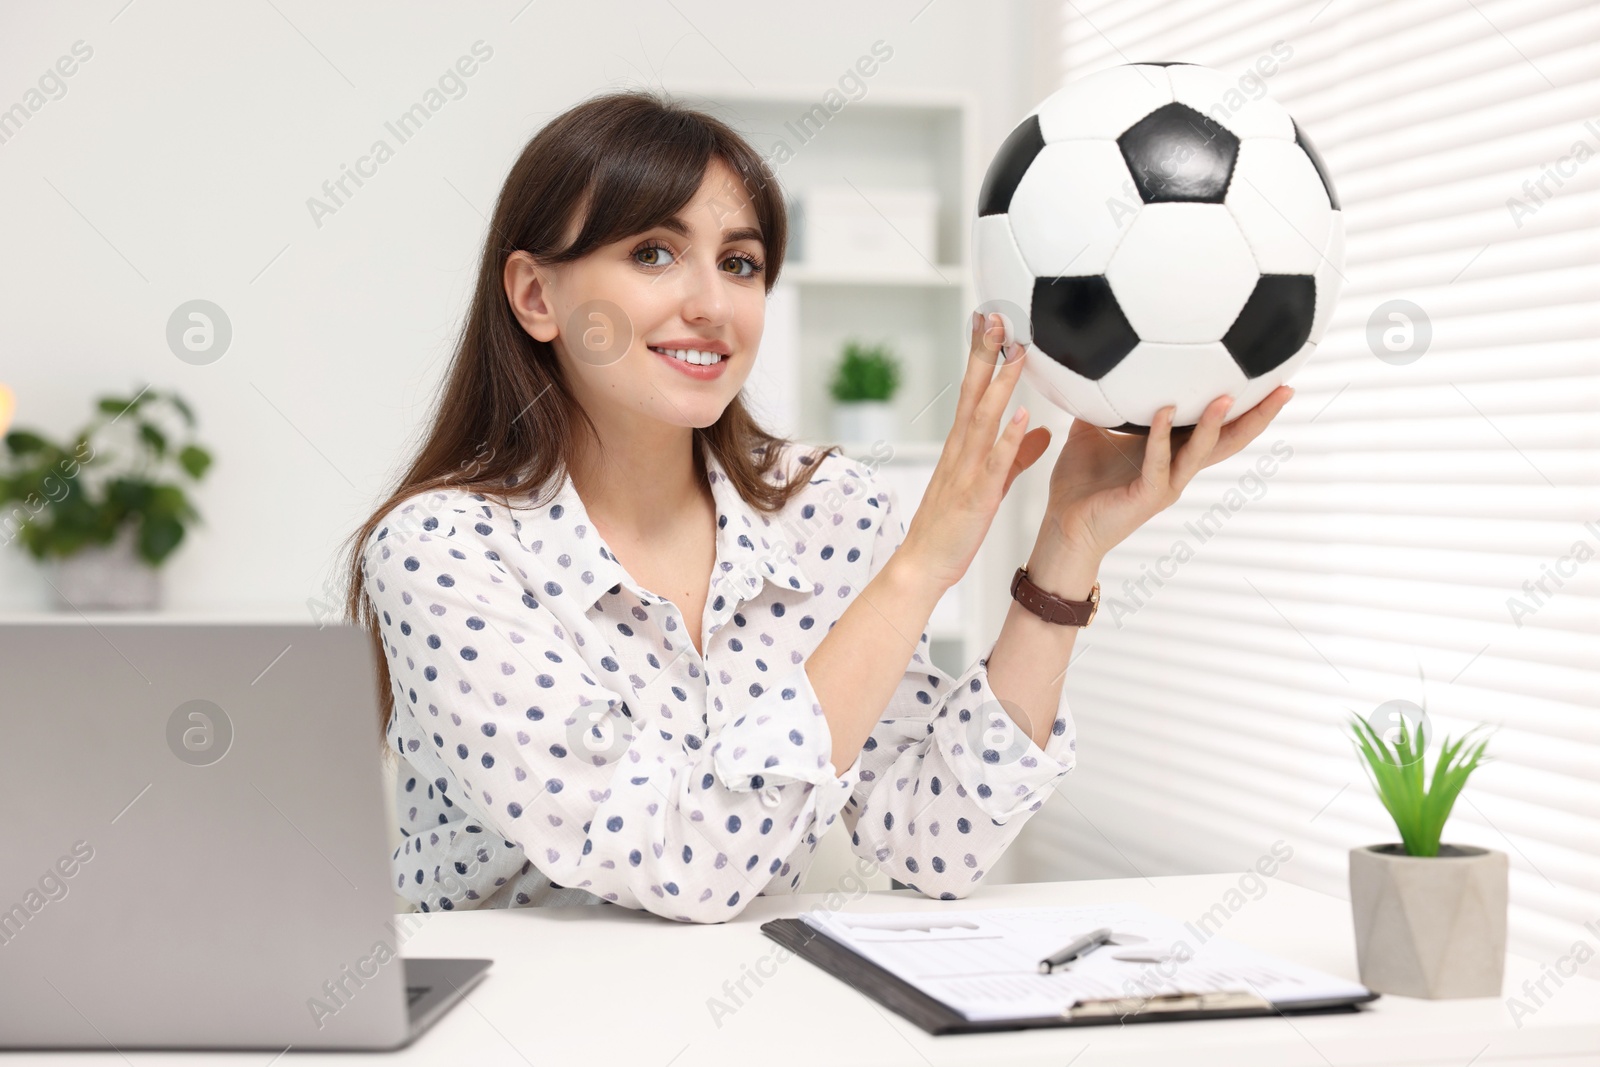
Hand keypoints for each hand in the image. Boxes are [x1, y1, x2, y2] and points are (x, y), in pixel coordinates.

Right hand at [899, 312, 1052, 592]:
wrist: (924, 564)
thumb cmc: (953, 526)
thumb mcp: (992, 484)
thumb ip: (1016, 455)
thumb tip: (1039, 428)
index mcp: (964, 446)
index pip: (974, 390)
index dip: (983, 356)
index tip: (991, 321)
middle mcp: (962, 450)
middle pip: (973, 392)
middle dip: (985, 354)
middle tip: (995, 315)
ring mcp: (967, 471)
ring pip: (984, 418)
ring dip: (999, 383)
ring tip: (1016, 351)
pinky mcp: (977, 496)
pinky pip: (995, 463)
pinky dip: (1007, 439)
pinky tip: (1021, 415)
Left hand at [1037, 387, 1295, 559]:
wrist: (1063, 523)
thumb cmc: (1079, 484)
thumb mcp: (1091, 433)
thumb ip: (1101, 404)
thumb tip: (1094, 367)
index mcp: (1170, 452)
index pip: (1214, 425)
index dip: (1243, 405)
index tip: (1268, 378)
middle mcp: (1176, 469)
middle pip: (1228, 441)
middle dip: (1257, 417)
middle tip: (1283, 390)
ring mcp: (1166, 484)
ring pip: (1202, 452)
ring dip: (1215, 425)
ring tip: (1228, 397)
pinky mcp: (1146, 496)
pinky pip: (1159, 462)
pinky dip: (1162, 437)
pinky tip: (1165, 412)